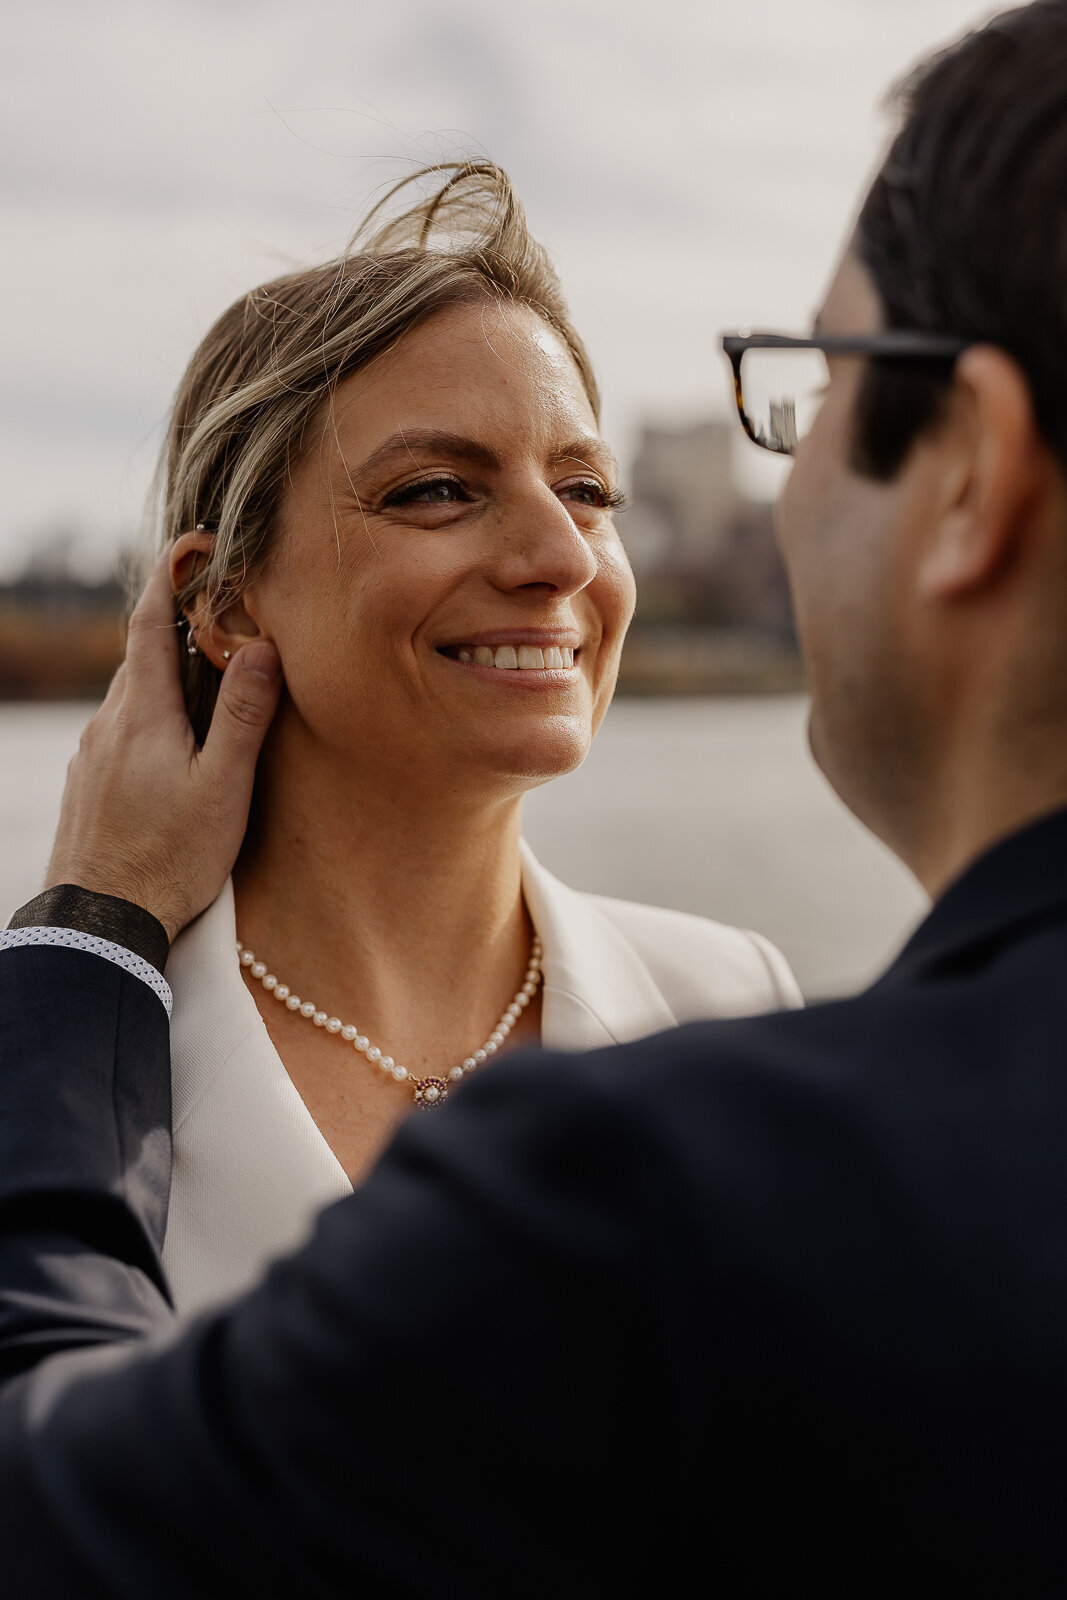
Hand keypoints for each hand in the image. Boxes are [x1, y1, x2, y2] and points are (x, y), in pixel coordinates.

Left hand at [46, 551, 282, 940]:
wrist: (98, 922)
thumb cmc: (167, 859)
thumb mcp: (221, 788)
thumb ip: (241, 717)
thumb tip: (262, 648)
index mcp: (141, 713)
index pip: (150, 623)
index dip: (170, 578)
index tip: (192, 545)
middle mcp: (107, 723)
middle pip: (141, 655)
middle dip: (178, 626)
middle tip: (220, 610)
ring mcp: (91, 753)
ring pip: (131, 695)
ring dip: (166, 676)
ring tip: (207, 677)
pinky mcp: (87, 783)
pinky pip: (121, 728)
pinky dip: (150, 714)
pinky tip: (174, 745)